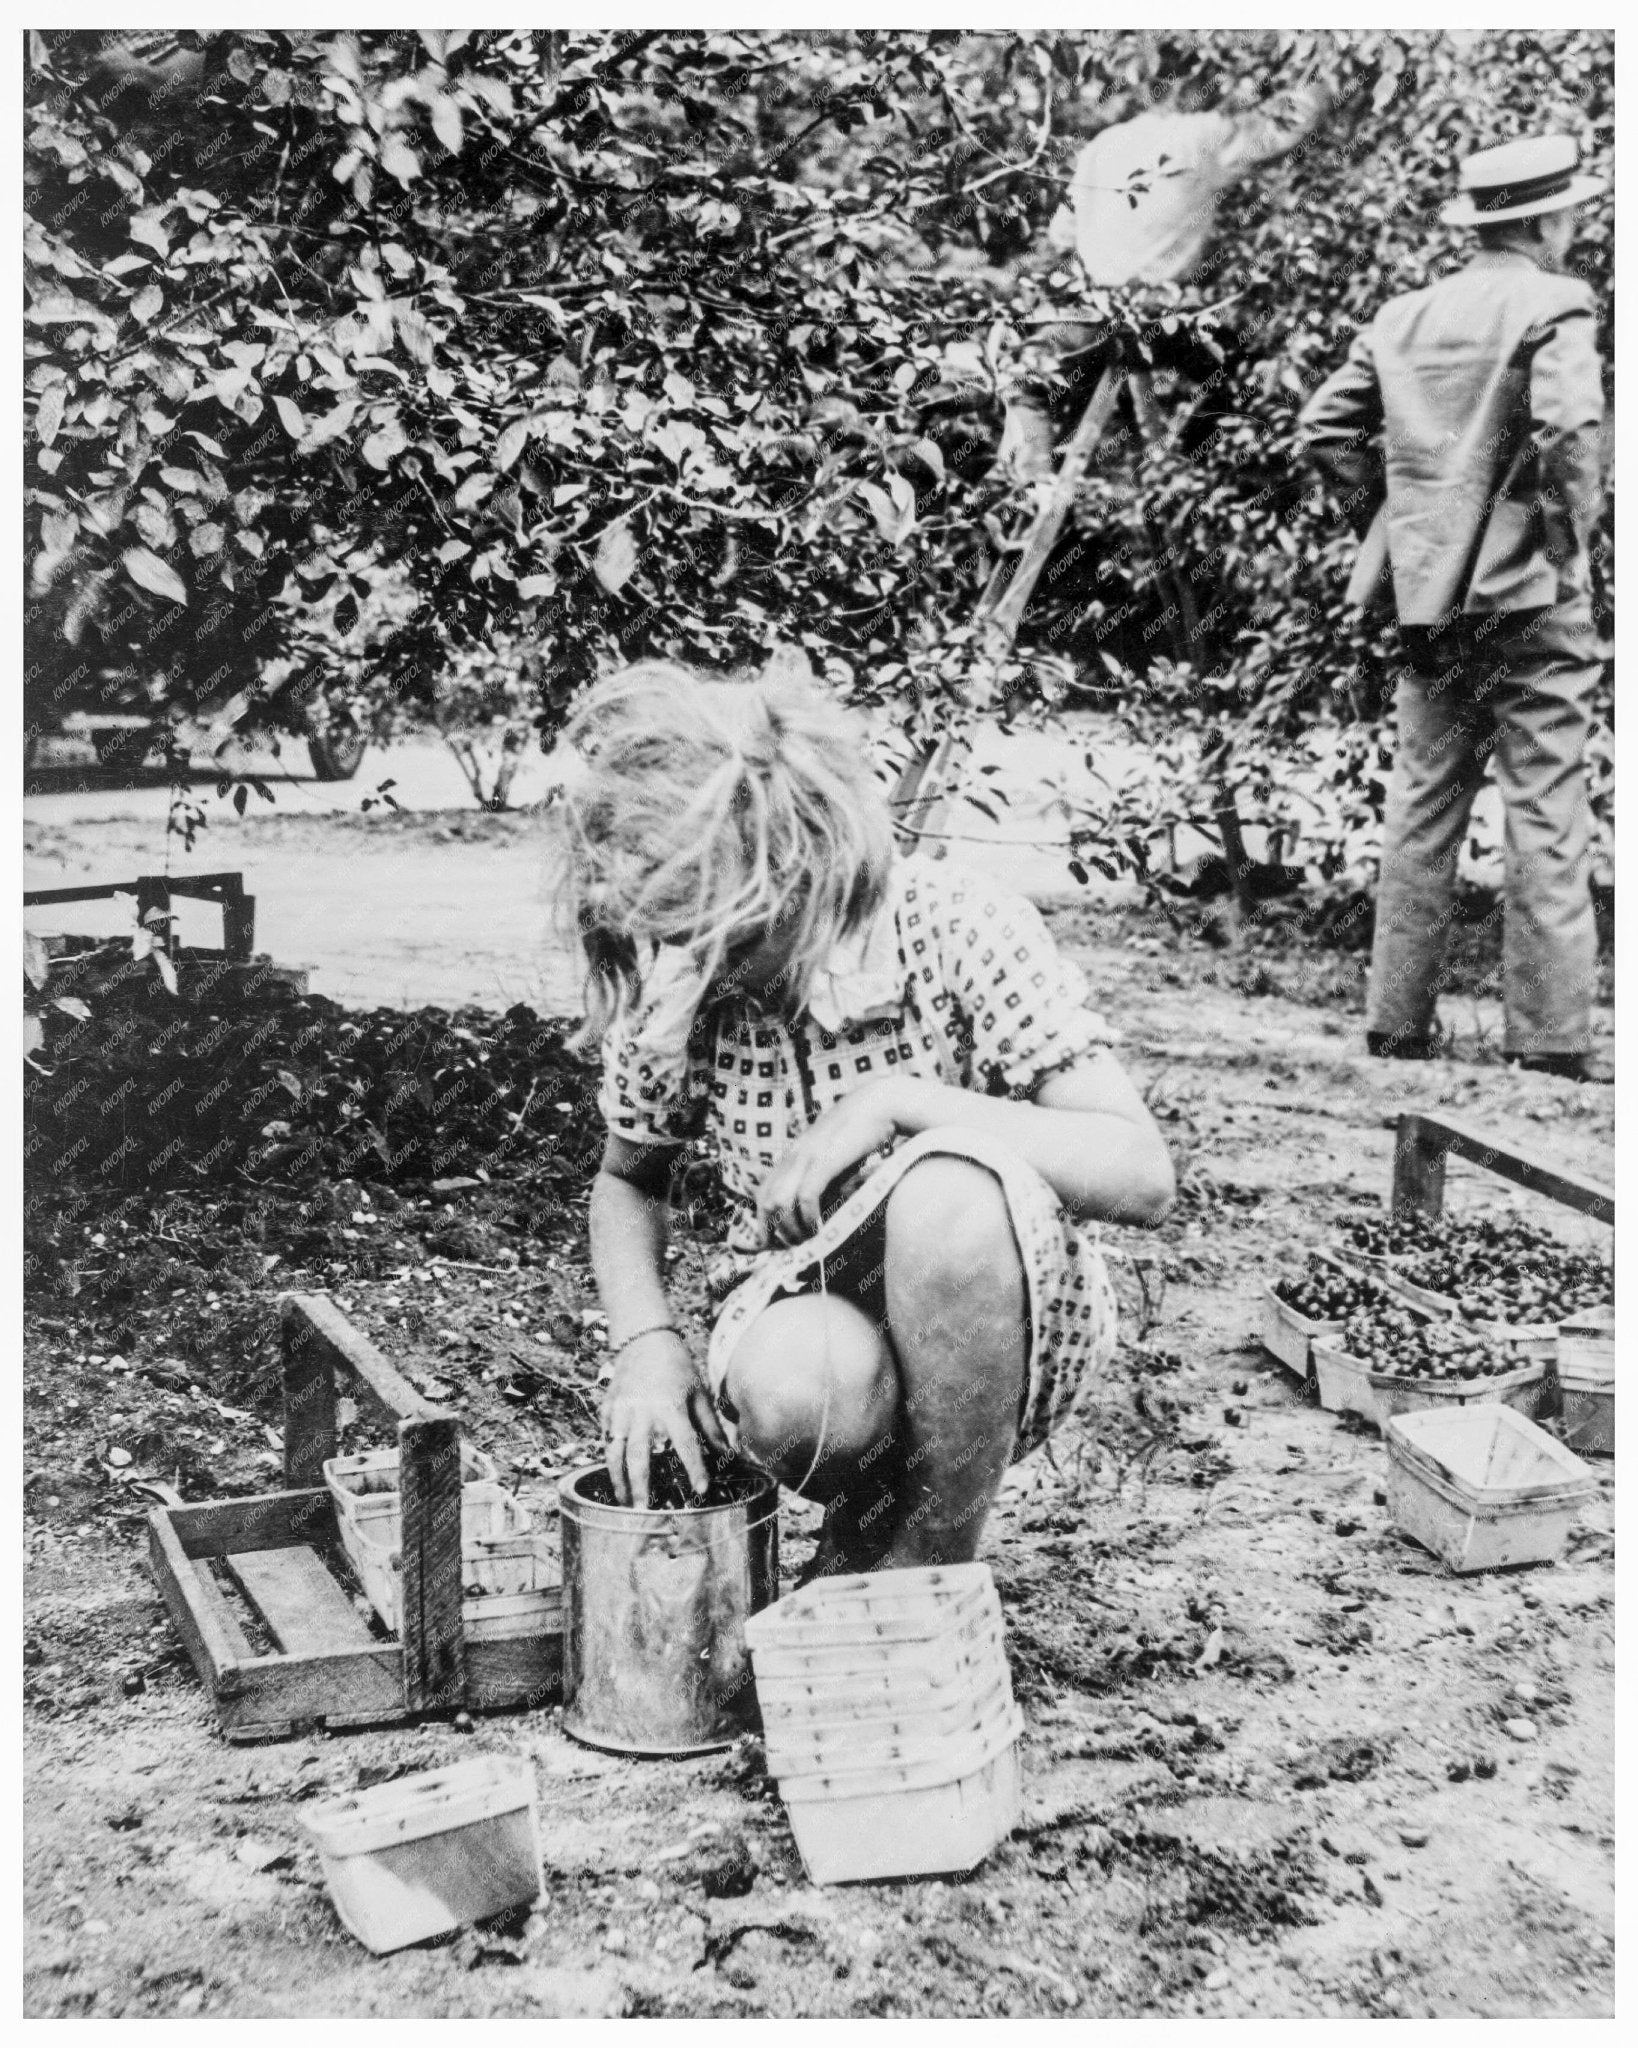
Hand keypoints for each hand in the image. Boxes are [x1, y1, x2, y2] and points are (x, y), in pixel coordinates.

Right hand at [600, 1330, 728, 1506]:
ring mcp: (620, 1411)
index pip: (685, 1443)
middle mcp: (642, 1411)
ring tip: (626, 1503)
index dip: (694, 1468)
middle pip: (639, 1455)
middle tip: (646, 1512)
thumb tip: (729, 1454)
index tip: (701, 1490)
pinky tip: (616, 1478)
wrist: (644, 1341)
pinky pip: (605, 1440)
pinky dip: (609, 1461)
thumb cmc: (678, 1368)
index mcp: (670, 1406)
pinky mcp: (607, 1410)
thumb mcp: (699, 1393)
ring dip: (619, 1481)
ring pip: (615, 1453)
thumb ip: (711, 1426)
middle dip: (642, 1486)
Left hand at [757, 1077, 902, 1247]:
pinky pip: (805, 1196)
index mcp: (795, 1154)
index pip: (764, 1191)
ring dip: (792, 1228)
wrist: (880, 1103)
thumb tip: (824, 1207)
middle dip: (776, 1230)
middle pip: (767, 1201)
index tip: (775, 1242)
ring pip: (780, 1202)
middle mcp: (794, 1155)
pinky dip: (808, 1217)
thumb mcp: (837, 1155)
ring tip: (808, 1240)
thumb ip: (826, 1177)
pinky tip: (819, 1228)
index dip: (764, 1220)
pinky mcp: (824, 1160)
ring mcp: (807, 1156)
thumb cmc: (864, 1132)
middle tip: (795, 1246)